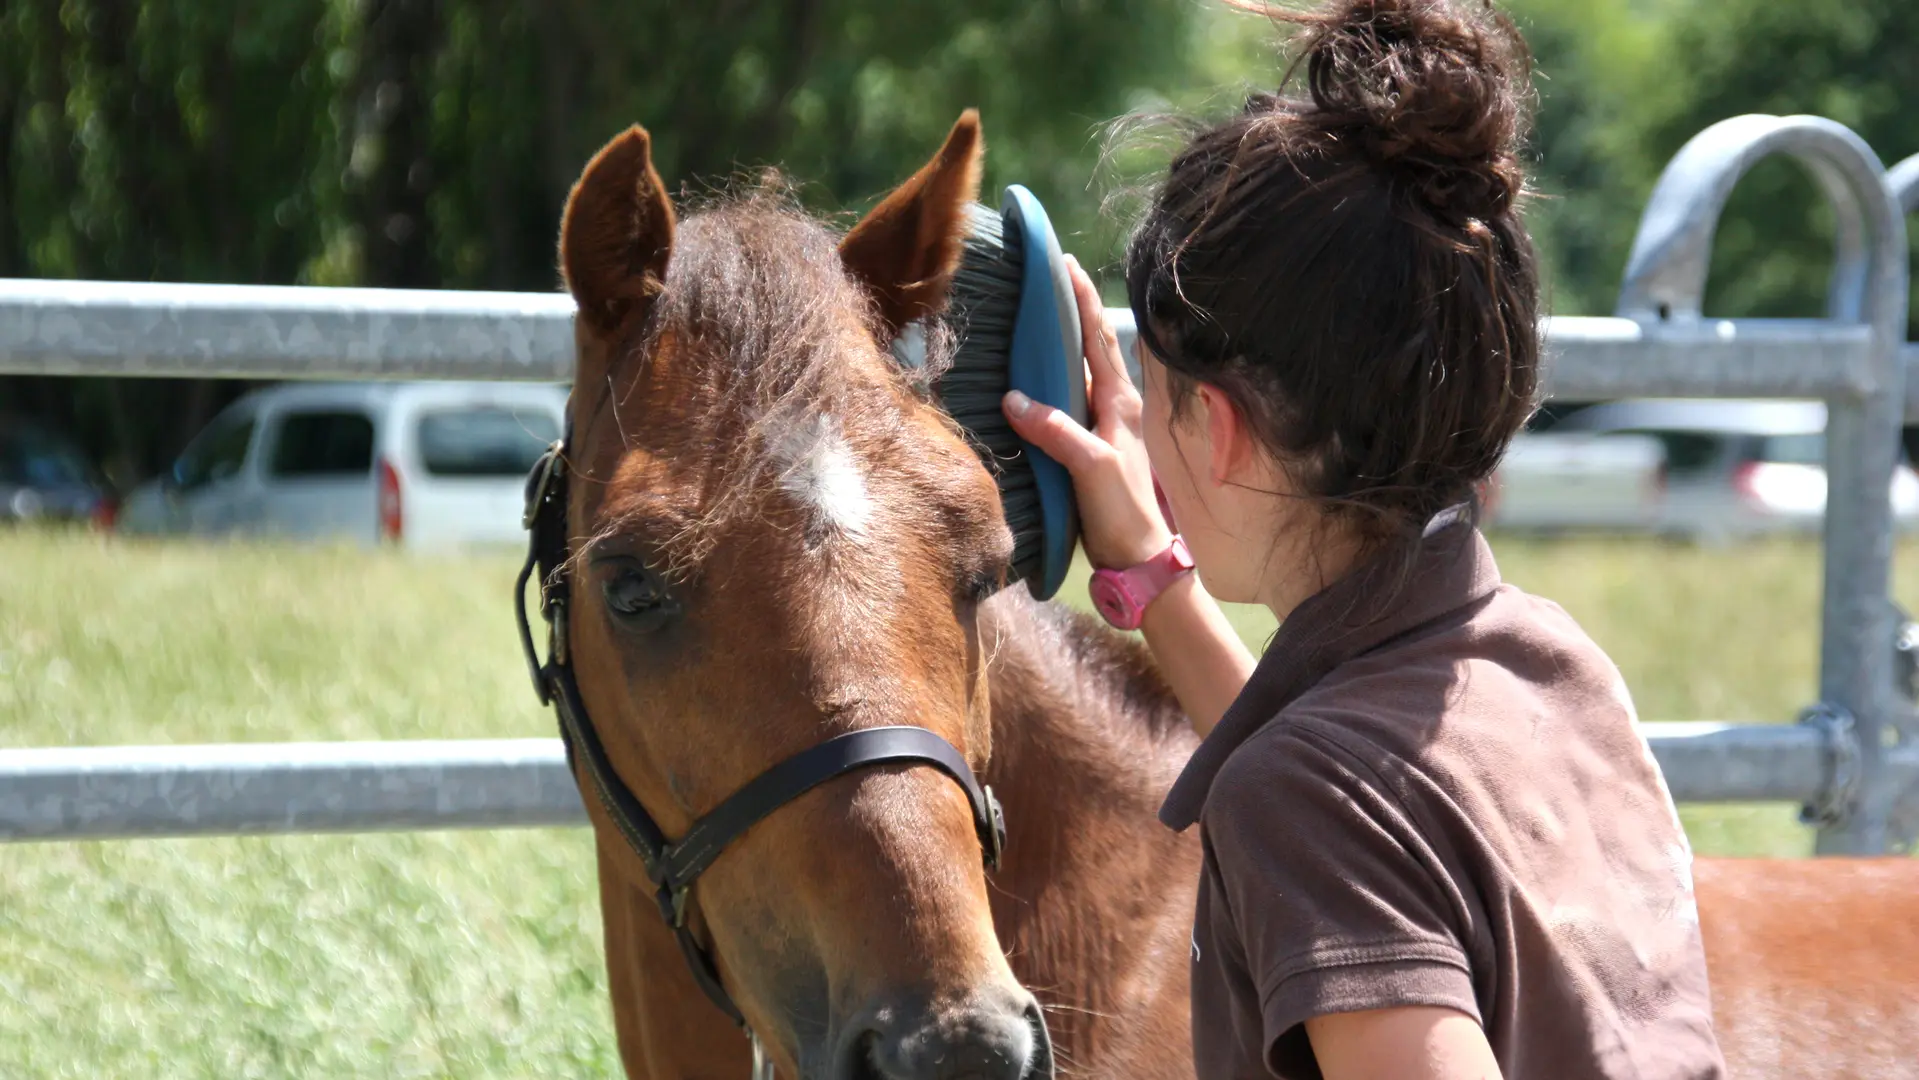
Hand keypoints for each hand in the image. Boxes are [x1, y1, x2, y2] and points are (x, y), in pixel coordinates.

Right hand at [1001, 255, 1171, 568]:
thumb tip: (1014, 398)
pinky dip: (1050, 379)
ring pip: (1078, 370)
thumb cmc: (1122, 511)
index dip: (1081, 297)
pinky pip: (1066, 399)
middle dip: (1069, 308)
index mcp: (1119, 401)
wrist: (1139, 557)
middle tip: (1043, 275)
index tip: (1063, 260)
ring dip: (1059, 342)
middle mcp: (1113, 405)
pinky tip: (1030, 377)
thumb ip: (1057, 431)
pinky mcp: (1088, 444)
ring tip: (1033, 314)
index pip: (1097, 336)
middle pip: (1089, 344)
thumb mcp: (1090, 468)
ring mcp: (1101, 424)